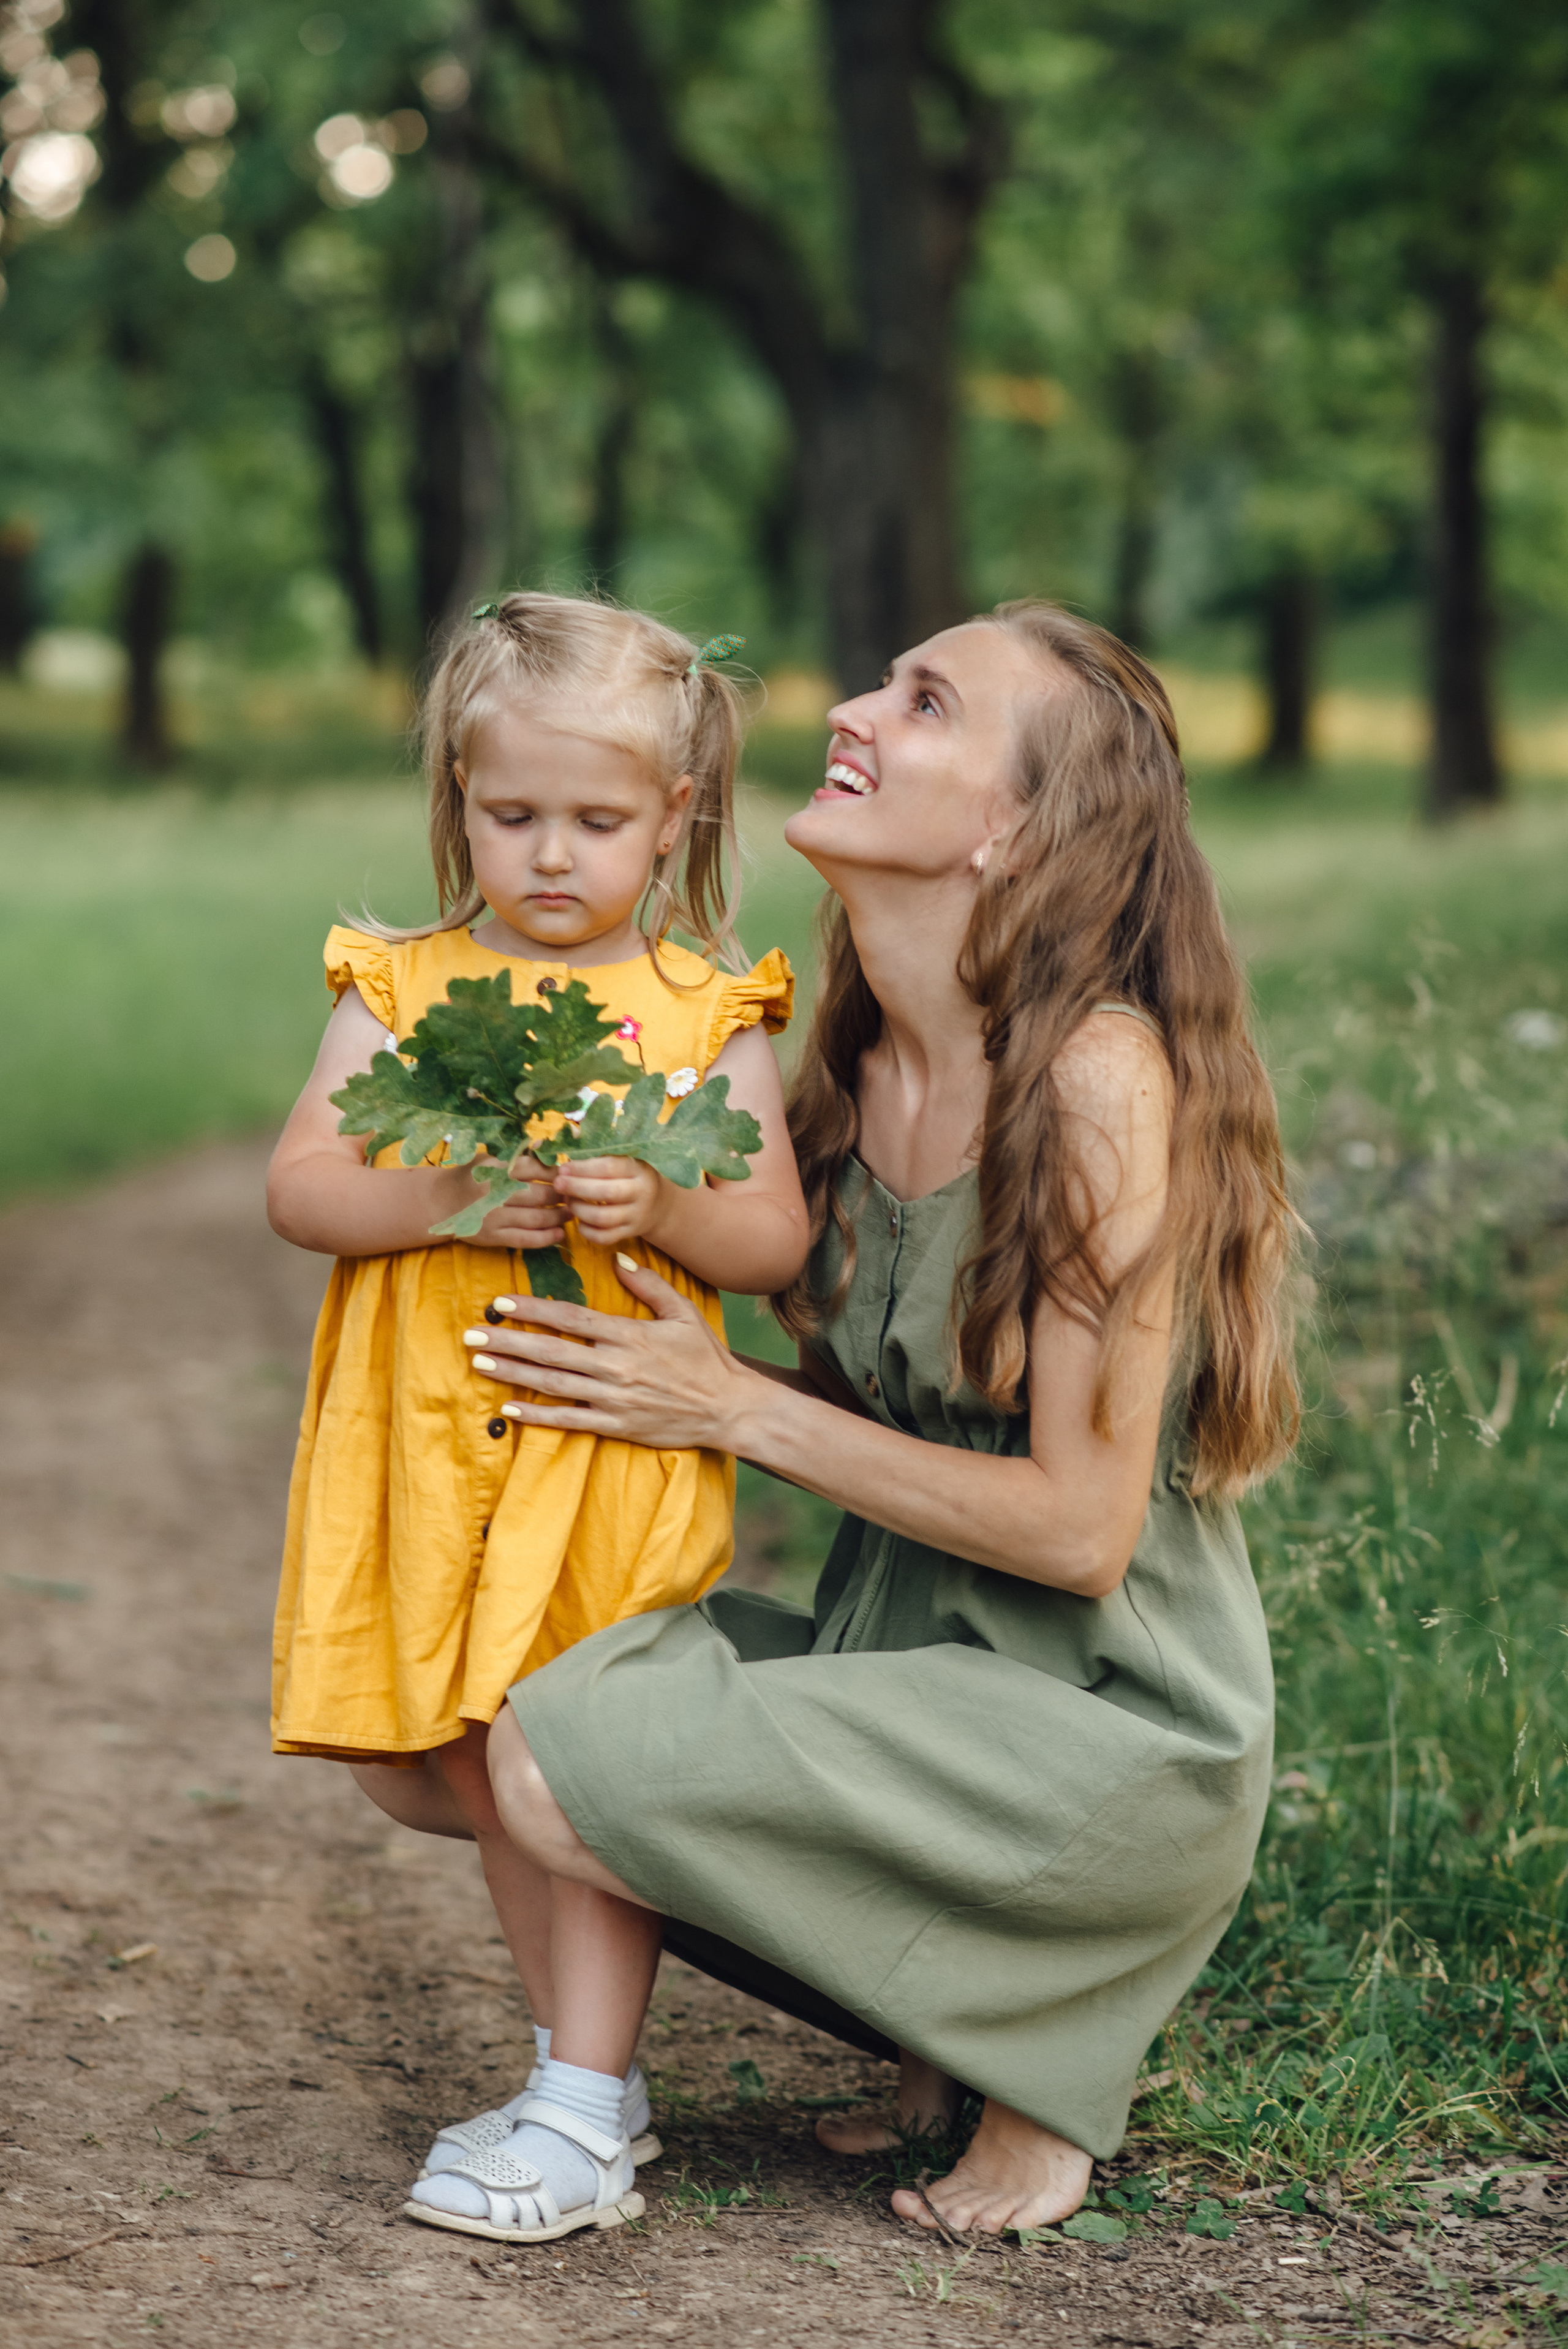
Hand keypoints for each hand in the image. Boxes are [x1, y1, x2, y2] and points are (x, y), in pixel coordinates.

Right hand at [457, 1154, 568, 1251]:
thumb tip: (544, 1145)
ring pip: (536, 1219)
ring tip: (571, 1213)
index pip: (532, 1168)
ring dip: (558, 1216)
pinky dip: (546, 1237)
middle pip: (538, 1195)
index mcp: (494, 1169)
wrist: (441, 1203)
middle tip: (574, 1195)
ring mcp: (493, 1217)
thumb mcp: (488, 1159)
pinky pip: (526, 1239)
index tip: (568, 1175)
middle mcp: (493, 1193)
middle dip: (561, 1196)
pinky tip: (560, 1233)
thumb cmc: (471, 1177)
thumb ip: (517, 1157)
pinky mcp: (493, 1237)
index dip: (555, 1173)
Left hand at [465, 1262, 753, 1448]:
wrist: (729, 1408)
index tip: (501, 1302)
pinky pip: (568, 1421)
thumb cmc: (707, 1358)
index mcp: (628, 1334)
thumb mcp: (684, 1312)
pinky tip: (509, 1408)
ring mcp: (613, 1399)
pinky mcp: (616, 1426)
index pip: (570, 1318)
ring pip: (552, 1385)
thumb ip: (649, 1284)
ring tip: (480, 1363)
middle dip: (507, 1341)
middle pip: (550, 1351)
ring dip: (512, 1373)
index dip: (533, 1309)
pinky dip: (537, 1416)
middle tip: (471, 1334)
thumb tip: (618, 1257)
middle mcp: (615, 1366)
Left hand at [550, 1155, 665, 1250]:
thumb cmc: (633, 1179)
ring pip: (602, 1218)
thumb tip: (567, 1167)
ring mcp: (635, 1216)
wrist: (659, 1206)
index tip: (563, 1168)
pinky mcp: (629, 1234)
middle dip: (577, 1188)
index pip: (609, 1168)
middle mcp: (640, 1194)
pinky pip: (604, 1238)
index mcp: (638, 1170)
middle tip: (558, 1184)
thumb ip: (601, 1164)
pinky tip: (579, 1221)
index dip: (583, 1168)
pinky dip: (586, 1231)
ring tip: (568, 1201)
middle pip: (606, 1193)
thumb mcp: (626, 1165)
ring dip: (579, 1209)